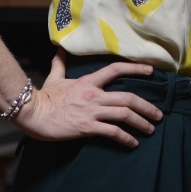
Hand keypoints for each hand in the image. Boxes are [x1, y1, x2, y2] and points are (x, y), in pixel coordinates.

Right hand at [16, 49, 160, 145]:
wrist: (32, 113)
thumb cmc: (44, 97)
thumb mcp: (55, 77)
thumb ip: (60, 63)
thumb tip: (60, 49)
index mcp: (88, 82)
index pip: (116, 69)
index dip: (135, 68)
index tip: (151, 71)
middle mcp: (94, 95)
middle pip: (128, 97)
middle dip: (146, 106)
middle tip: (158, 114)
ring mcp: (91, 111)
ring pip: (124, 114)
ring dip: (141, 122)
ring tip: (150, 129)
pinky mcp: (87, 127)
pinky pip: (112, 132)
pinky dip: (126, 138)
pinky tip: (133, 143)